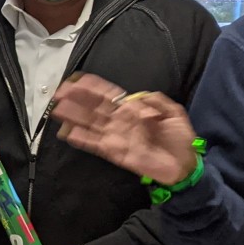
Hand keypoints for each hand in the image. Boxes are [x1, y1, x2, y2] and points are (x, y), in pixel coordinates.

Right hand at [51, 74, 198, 184]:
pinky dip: (82, 139)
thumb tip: (137, 99)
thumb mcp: (173, 112)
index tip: (77, 79)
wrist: (185, 165)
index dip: (93, 86)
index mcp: (132, 109)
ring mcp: (117, 137)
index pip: (108, 94)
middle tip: (60, 92)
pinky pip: (96, 145)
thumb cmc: (179, 138)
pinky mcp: (116, 153)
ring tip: (58, 109)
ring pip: (91, 124)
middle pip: (94, 108)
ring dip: (74, 117)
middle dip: (77, 99)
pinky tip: (69, 133)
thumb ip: (156, 101)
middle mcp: (120, 121)